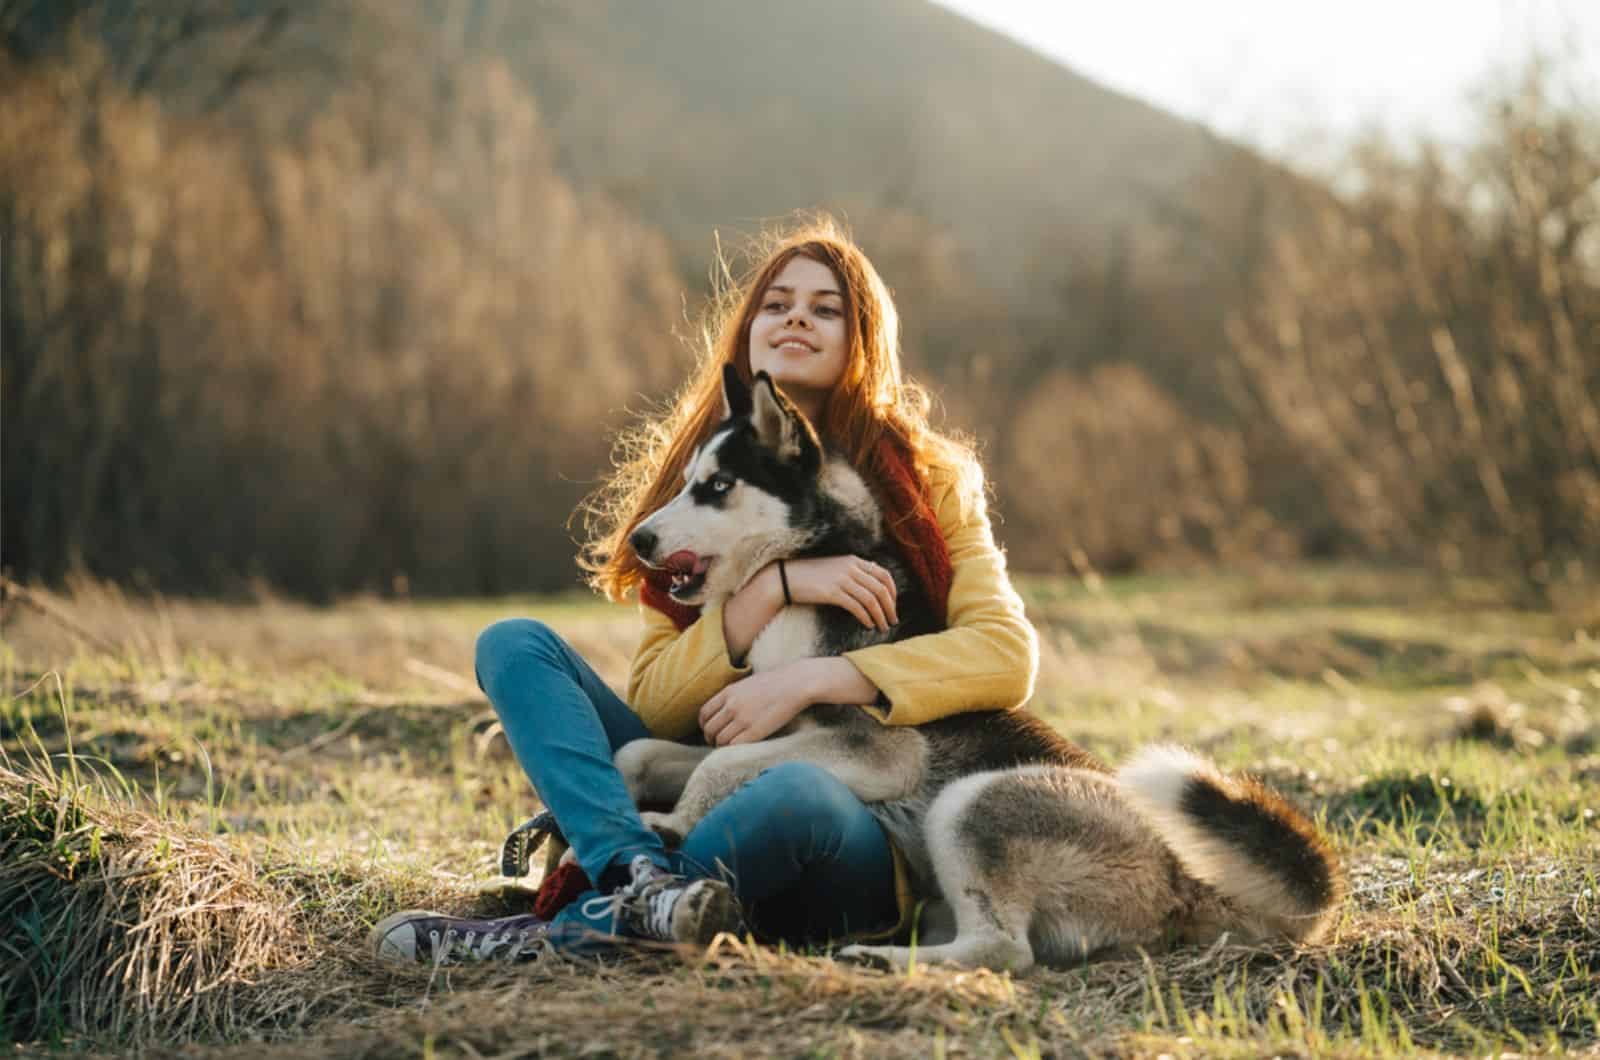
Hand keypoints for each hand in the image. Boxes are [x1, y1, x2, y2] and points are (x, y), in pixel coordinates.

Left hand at [699, 664, 819, 745]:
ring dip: (721, 747)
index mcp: (728, 693)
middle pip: (709, 729)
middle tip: (717, 743)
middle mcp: (731, 706)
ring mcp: (742, 719)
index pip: (704, 713)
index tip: (710, 730)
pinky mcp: (755, 731)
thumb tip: (726, 707)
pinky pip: (734, 746)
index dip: (704, 725)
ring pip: (720, 740)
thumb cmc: (776, 682)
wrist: (796, 683)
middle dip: (710, 739)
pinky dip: (732, 750)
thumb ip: (734, 695)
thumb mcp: (747, 684)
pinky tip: (739, 749)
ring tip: (728, 748)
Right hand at [780, 555, 897, 629]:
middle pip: (880, 589)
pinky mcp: (832, 592)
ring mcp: (841, 579)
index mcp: (854, 560)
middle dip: (890, 607)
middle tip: (893, 621)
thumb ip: (854, 571)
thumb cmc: (811, 575)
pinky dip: (866, 617)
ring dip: (880, 616)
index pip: (884, 574)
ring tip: (883, 627)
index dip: (893, 591)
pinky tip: (868, 625)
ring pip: (871, 600)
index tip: (893, 605)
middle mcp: (850, 568)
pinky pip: (856, 607)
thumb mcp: (836, 567)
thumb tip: (873, 579)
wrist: (787, 578)